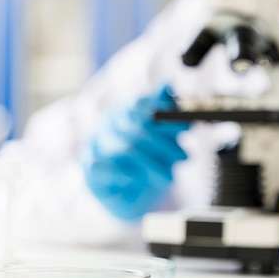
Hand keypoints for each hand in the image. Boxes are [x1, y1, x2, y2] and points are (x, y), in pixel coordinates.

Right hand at [81, 85, 189, 220]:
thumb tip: (167, 85)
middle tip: (184, 157)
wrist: (132, 192)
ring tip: (170, 176)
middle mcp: (106, 126)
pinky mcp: (91, 173)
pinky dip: (130, 176)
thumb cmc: (150, 156)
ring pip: (125, 150)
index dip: (164, 115)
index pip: (140, 105)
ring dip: (153, 165)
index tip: (187, 127)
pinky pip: (109, 170)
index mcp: (123, 111)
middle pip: (136, 129)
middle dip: (165, 146)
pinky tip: (142, 180)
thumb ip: (166, 109)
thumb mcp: (163, 132)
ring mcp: (95, 149)